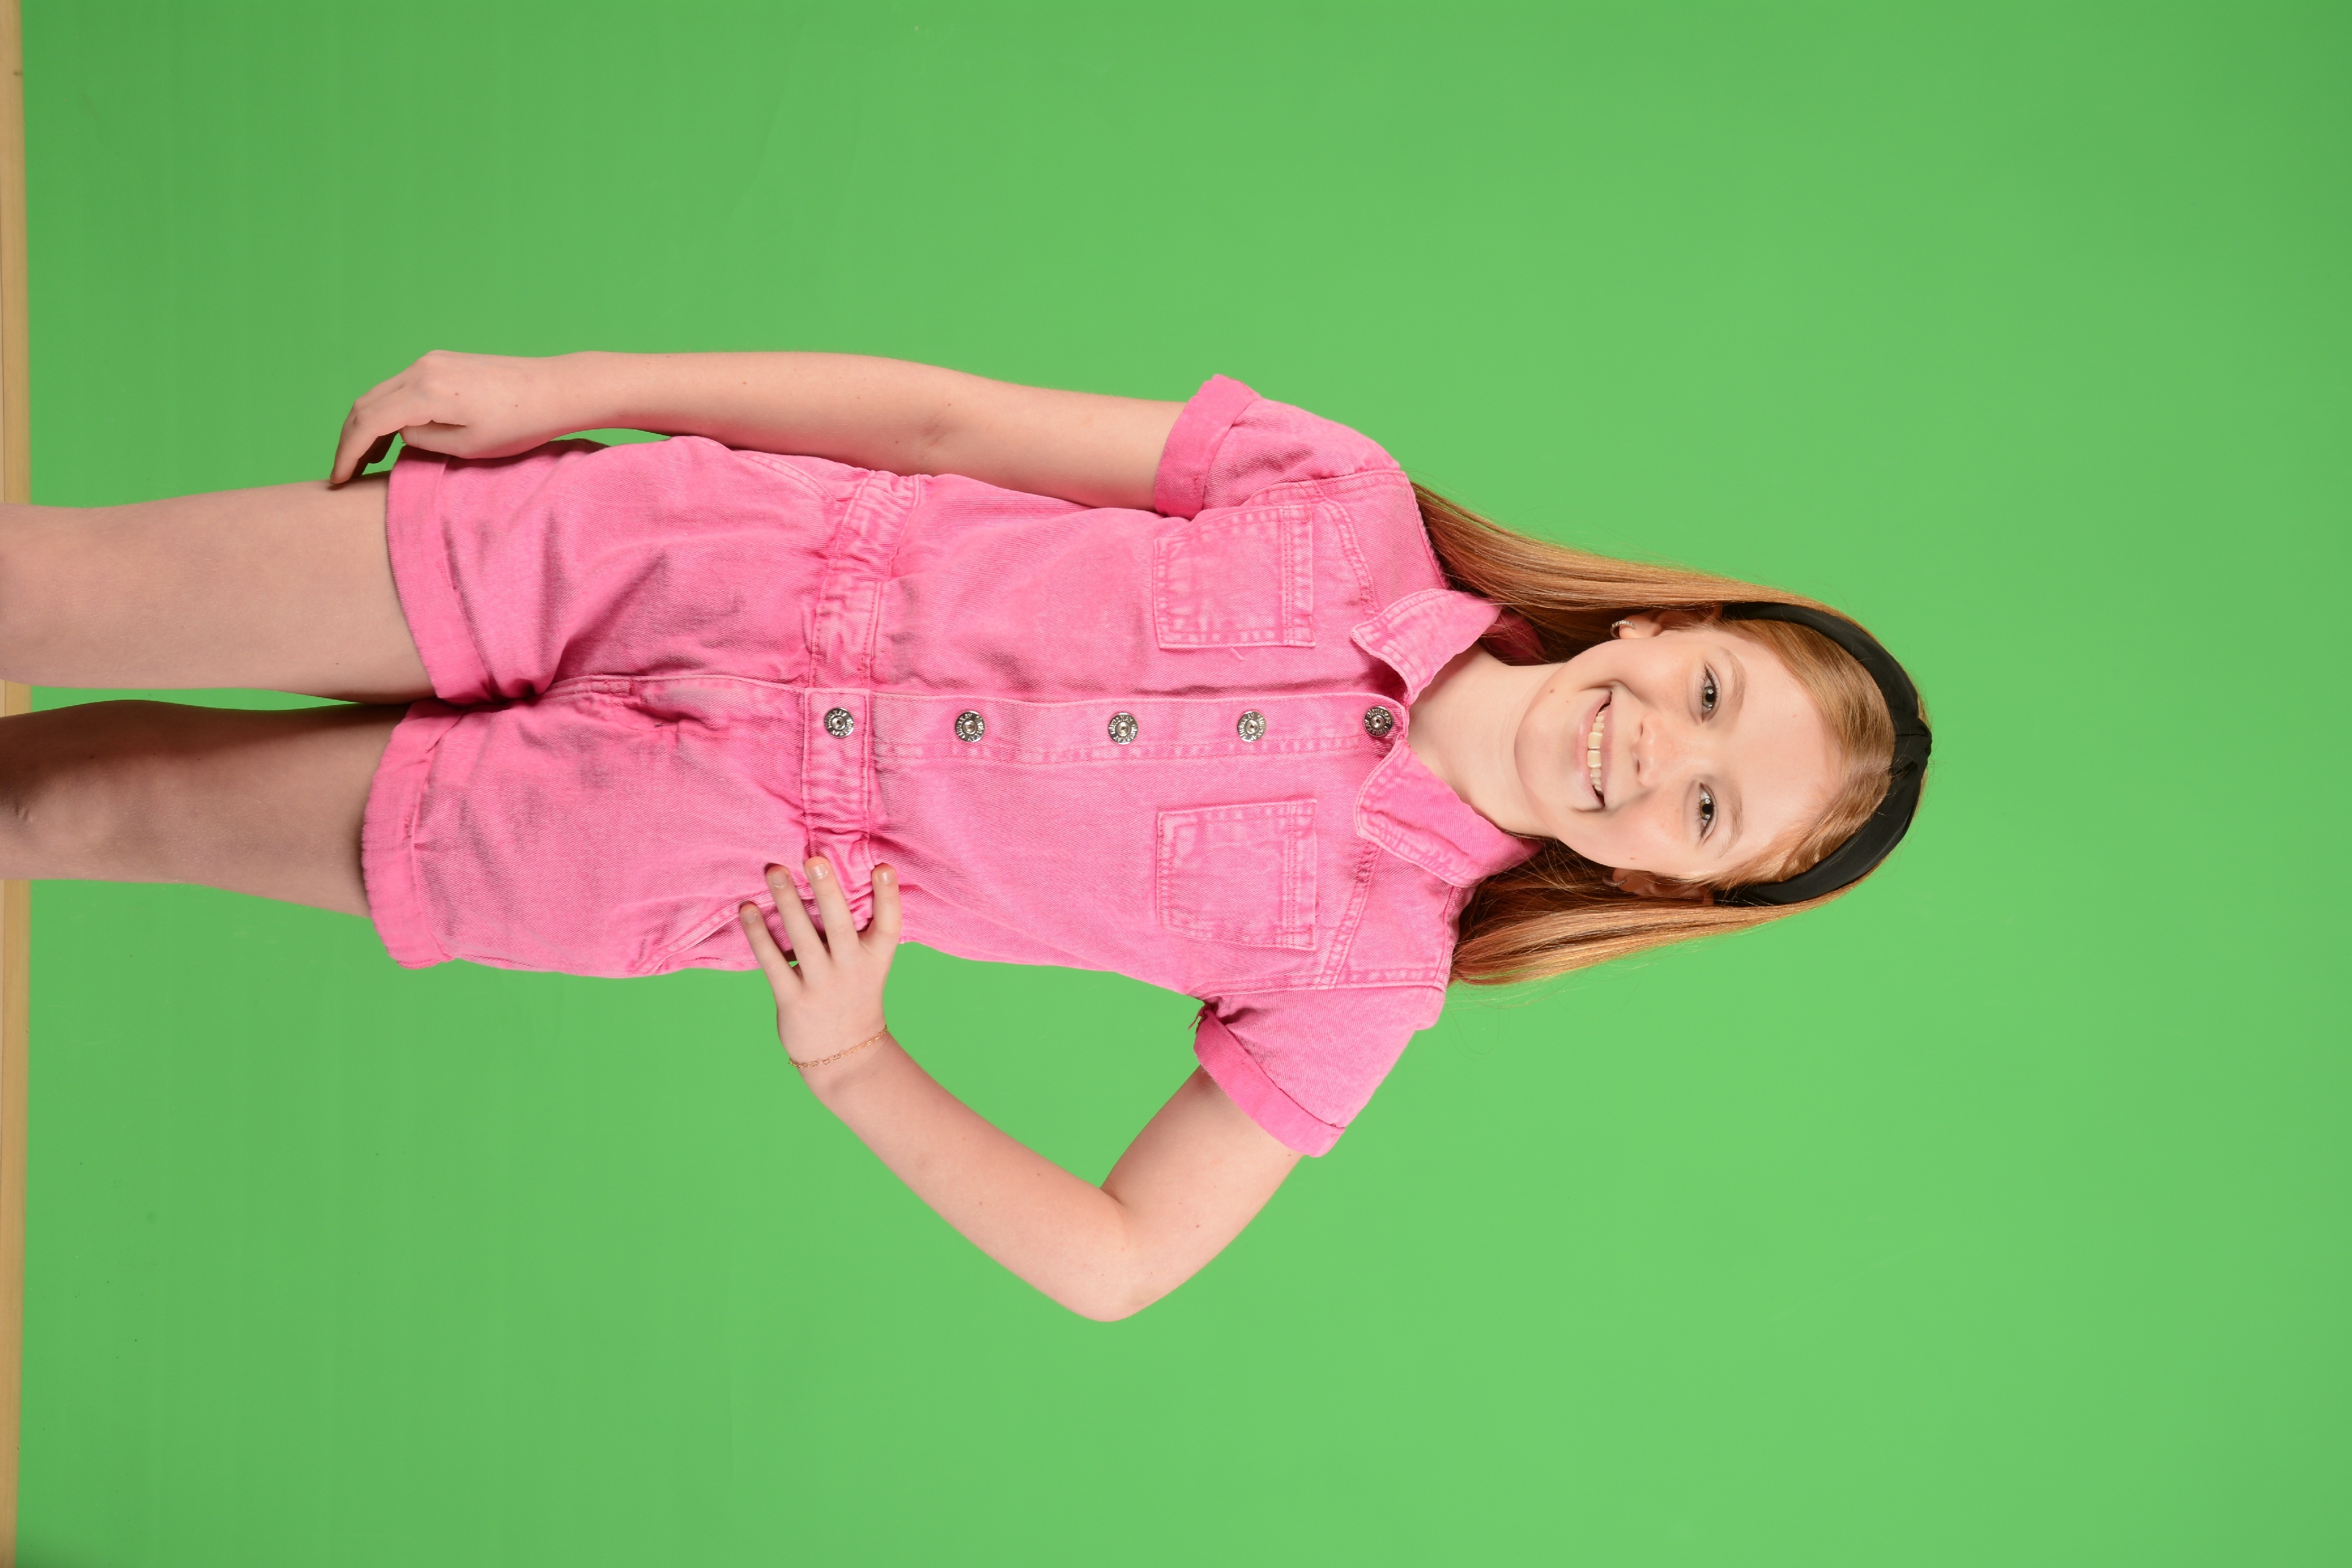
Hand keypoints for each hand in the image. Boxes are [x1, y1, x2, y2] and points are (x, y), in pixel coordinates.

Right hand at [329, 350, 590, 483]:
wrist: (556, 389)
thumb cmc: (520, 424)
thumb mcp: (468, 446)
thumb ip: (421, 441)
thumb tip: (397, 435)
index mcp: (426, 392)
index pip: (368, 423)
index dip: (347, 454)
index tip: (338, 481)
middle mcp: (421, 369)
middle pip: (365, 404)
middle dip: (349, 440)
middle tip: (344, 474)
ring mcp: (430, 361)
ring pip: (380, 394)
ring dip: (367, 425)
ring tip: (365, 461)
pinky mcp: (441, 362)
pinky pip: (400, 387)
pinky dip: (387, 411)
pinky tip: (391, 436)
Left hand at [738, 858, 901, 1071]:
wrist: (845, 1055)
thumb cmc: (854, 996)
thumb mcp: (869, 964)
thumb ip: (856, 929)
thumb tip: (828, 878)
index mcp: (875, 958)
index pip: (888, 924)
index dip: (888, 895)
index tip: (882, 866)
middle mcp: (851, 969)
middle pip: (841, 925)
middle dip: (827, 892)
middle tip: (814, 858)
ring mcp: (822, 985)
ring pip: (802, 938)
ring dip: (787, 902)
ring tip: (774, 871)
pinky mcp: (793, 1000)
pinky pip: (773, 962)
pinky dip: (758, 934)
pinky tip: (747, 909)